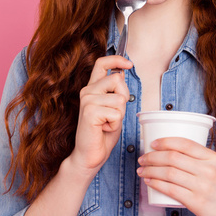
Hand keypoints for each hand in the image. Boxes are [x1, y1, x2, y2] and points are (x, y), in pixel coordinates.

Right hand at [68, 55, 131, 176]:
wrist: (90, 155)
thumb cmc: (102, 134)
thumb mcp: (113, 108)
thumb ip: (115, 91)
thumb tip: (120, 73)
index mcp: (92, 88)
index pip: (101, 64)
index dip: (116, 59)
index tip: (128, 64)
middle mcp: (87, 91)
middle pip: (117, 80)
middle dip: (123, 98)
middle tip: (113, 115)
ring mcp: (87, 100)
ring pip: (120, 99)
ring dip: (119, 115)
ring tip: (107, 123)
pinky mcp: (90, 112)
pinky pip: (116, 113)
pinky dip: (115, 124)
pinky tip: (103, 129)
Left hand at [137, 137, 215, 215]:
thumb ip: (199, 160)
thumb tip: (173, 153)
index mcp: (212, 158)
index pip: (184, 143)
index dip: (165, 141)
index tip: (153, 144)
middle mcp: (207, 170)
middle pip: (172, 157)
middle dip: (152, 156)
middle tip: (143, 158)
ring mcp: (202, 186)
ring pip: (169, 172)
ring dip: (150, 170)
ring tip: (142, 170)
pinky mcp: (197, 203)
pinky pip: (171, 190)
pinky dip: (157, 184)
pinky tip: (149, 181)